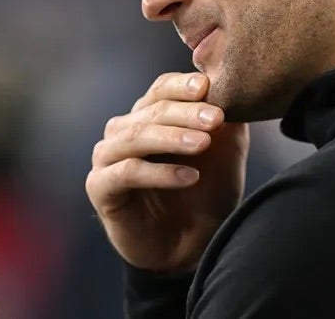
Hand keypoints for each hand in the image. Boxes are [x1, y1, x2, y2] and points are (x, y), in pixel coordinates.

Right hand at [86, 72, 249, 271]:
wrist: (189, 248)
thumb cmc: (204, 195)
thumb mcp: (224, 156)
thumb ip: (227, 124)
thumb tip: (233, 91)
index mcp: (148, 115)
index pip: (161, 88)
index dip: (183, 85)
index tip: (209, 85)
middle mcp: (123, 130)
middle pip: (151, 110)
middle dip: (186, 112)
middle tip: (215, 118)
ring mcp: (108, 157)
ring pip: (136, 136)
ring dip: (172, 137)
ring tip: (203, 143)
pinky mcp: (100, 186)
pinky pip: (128, 172)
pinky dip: (160, 172)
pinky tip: (189, 176)